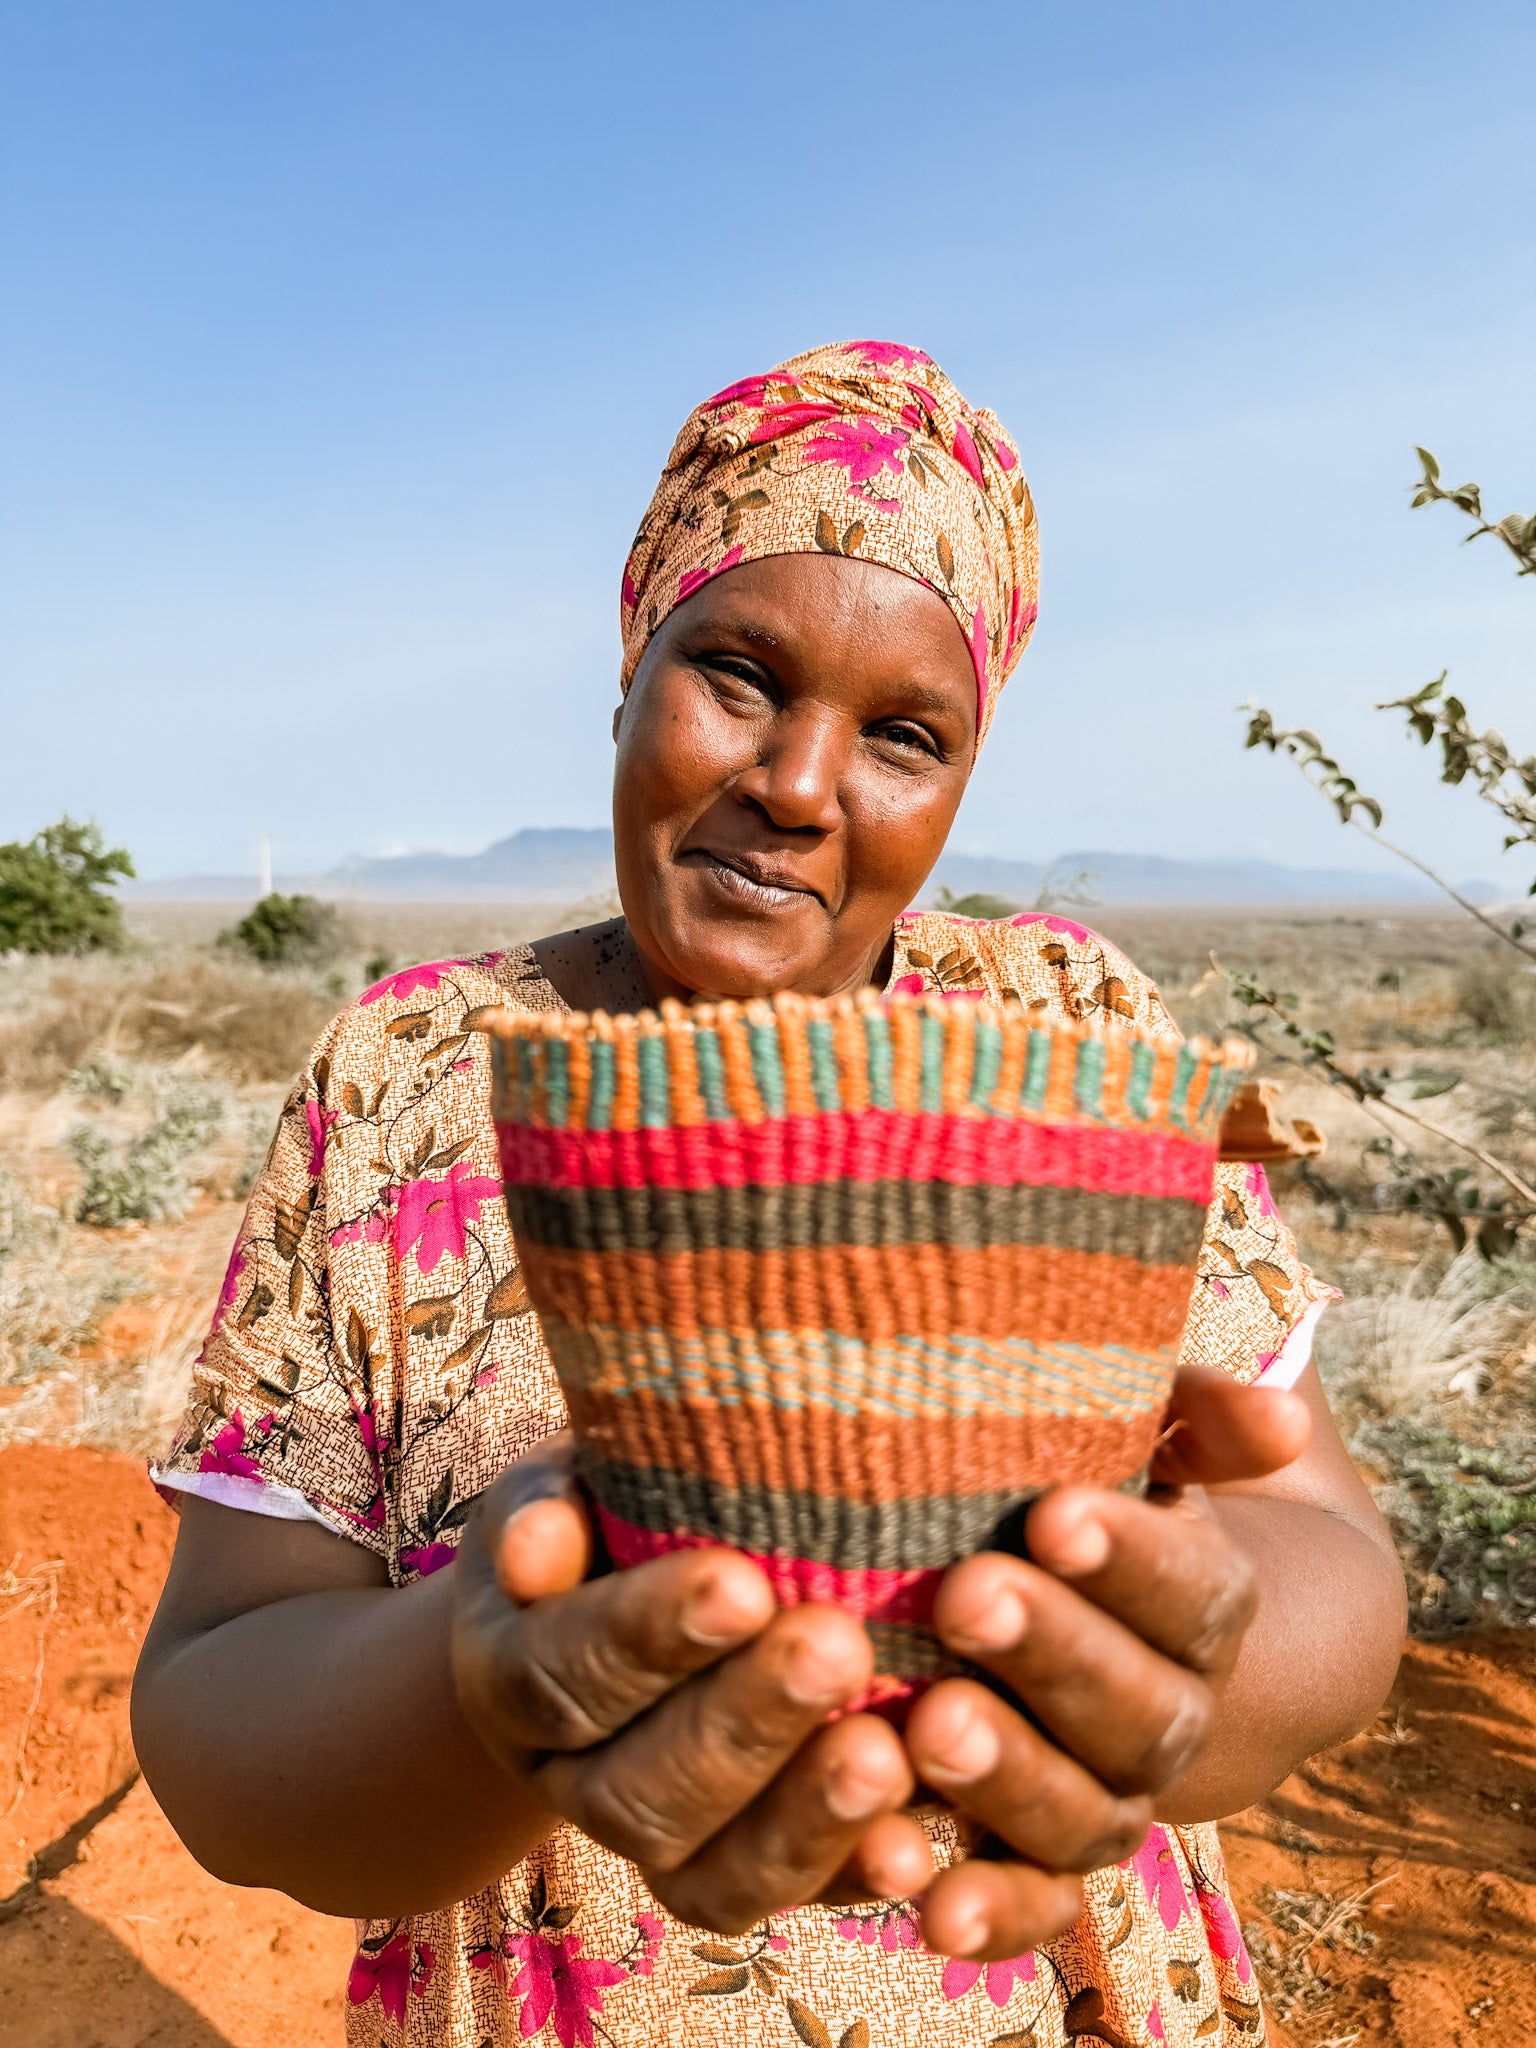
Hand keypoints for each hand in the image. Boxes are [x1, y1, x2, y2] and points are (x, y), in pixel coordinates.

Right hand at [449, 1433, 932, 1933]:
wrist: (628, 1585)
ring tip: (886, 1753)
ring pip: (711, 1877)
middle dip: (744, 1723)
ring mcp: (657, 1846)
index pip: (557, 1672)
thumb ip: (546, 1503)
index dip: (644, 1638)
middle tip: (838, 1647)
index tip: (739, 1583)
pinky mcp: (744, 1877)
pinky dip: (856, 1876)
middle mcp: (571, 1779)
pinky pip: (794, 1904)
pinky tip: (915, 1839)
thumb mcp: (564, 1485)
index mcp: (511, 1671)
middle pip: (638, 1789)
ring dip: (804, 1819)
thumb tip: (536, 1543)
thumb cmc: (607, 1508)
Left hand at [901, 1368, 1311, 1961]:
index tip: (1054, 1513)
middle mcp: (1173, 1717)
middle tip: (966, 1597)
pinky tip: (929, 1905)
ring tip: (930, 1726)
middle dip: (1053, 1653)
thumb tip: (1281, 1420)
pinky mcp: (1040, 1860)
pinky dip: (992, 1914)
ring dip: (1012, 1778)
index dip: (1129, 1559)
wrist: (1116, 1620)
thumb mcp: (1155, 1437)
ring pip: (1084, 1813)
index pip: (1190, 1589)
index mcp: (1207, 1608)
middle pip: (1137, 1705)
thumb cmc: (1110, 1493)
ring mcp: (1110, 1796)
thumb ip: (1202, 1416)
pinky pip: (1031, 1904)